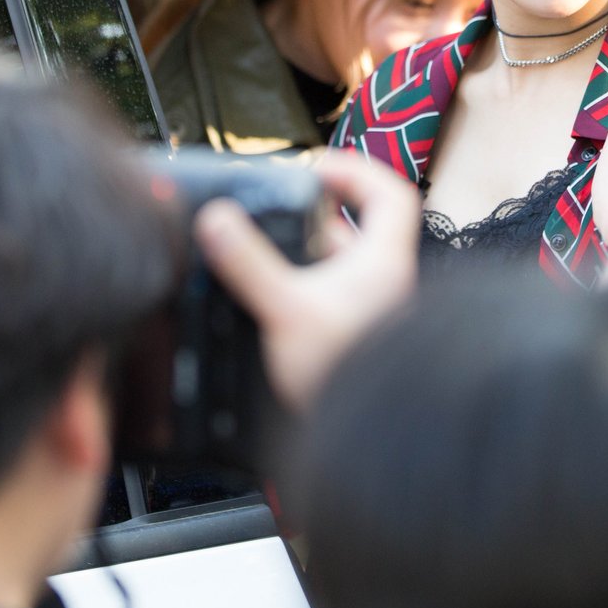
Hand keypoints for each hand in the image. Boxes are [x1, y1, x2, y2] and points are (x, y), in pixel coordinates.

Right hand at [196, 156, 419, 411]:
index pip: (390, 194)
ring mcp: (368, 313)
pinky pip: (326, 302)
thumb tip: (216, 221)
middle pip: (355, 232)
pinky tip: (266, 306)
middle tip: (274, 215)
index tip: (316, 167)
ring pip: (338, 270)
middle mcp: (382, 282)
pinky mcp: (349, 341)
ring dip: (302, 260)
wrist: (364, 441)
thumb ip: (249, 265)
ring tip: (260, 258)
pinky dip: (299, 296)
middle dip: (313, 220)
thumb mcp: (286, 309)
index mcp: (383, 260)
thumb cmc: (345, 374)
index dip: (357, 171)